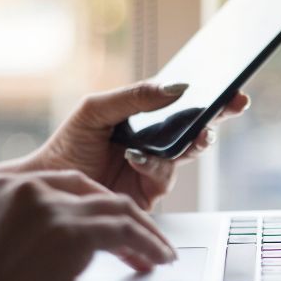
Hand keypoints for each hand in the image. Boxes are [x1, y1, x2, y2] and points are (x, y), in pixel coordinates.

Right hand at [0, 170, 175, 280]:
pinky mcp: (69, 231)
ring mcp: (49, 206)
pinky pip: (126, 231)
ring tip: (161, 255)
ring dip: (147, 234)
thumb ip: (36, 237)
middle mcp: (27, 187)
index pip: (71, 187)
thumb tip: (80, 252)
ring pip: (119, 210)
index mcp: (5, 188)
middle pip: (99, 194)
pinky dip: (149, 245)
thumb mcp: (4, 254)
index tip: (123, 230)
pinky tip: (158, 260)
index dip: (102, 209)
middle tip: (151, 244)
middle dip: (130, 220)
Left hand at [24, 81, 249, 209]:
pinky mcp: (150, 192)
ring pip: (186, 152)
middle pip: (195, 127)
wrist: (49, 188)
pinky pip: (164, 176)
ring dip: (192, 142)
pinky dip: (154, 164)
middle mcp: (156, 142)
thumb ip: (133, 97)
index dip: (211, 97)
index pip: (184, 104)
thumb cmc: (69, 146)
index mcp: (146, 118)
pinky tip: (137, 157)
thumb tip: (175, 88)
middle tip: (230, 107)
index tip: (231, 91)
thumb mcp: (97, 110)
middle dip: (216, 117)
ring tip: (196, 134)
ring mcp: (155, 167)